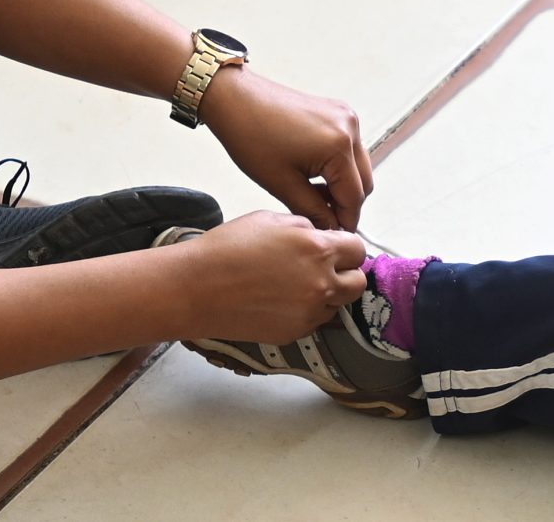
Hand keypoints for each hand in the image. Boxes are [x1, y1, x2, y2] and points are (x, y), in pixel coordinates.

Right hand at [173, 210, 369, 343]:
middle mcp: (321, 283)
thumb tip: (321, 236)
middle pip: (358, 283)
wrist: (196, 288)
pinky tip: (283, 300)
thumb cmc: (228, 248)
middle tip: (324, 268)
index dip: (346, 247)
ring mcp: (308, 313)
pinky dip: (308, 311)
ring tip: (299, 285)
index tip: (335, 248)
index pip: (358, 250)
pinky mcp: (294, 333)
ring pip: (338, 305)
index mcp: (318, 249)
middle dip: (346, 273)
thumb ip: (305, 228)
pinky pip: (315, 321)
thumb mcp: (271, 219)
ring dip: (329, 294)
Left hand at [202, 69, 374, 230]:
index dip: (345, 222)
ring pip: (358, 165)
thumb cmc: (251, 136)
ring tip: (313, 197)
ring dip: (343, 184)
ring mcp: (346, 116)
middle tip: (323, 219)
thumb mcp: (282, 184)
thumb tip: (330, 229)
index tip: (335, 237)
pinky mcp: (338, 112)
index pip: (355, 196)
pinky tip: (314, 175)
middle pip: (363, 181)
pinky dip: (338, 166)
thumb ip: (313, 211)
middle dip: (346, 203)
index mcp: (339, 146)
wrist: (236, 99)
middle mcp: (349, 127)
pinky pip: (349, 148)